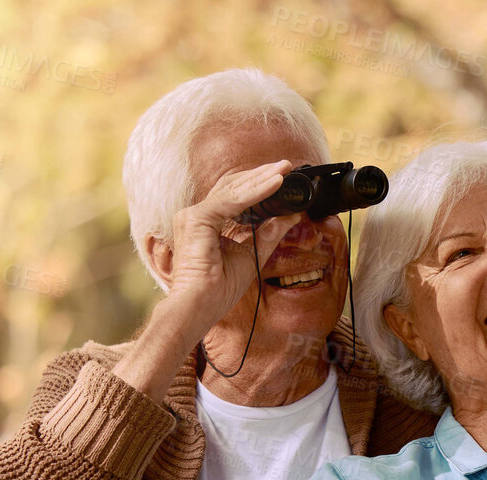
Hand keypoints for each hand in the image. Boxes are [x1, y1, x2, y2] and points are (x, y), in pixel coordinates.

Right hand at [161, 160, 305, 331]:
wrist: (200, 306)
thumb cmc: (219, 288)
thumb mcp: (253, 254)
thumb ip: (270, 233)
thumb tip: (292, 216)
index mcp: (208, 223)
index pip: (234, 195)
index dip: (258, 184)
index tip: (283, 177)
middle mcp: (198, 215)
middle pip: (233, 186)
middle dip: (261, 175)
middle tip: (287, 166)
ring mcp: (193, 215)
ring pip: (232, 189)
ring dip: (261, 178)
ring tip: (284, 170)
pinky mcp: (196, 219)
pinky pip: (231, 201)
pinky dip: (255, 192)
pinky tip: (275, 184)